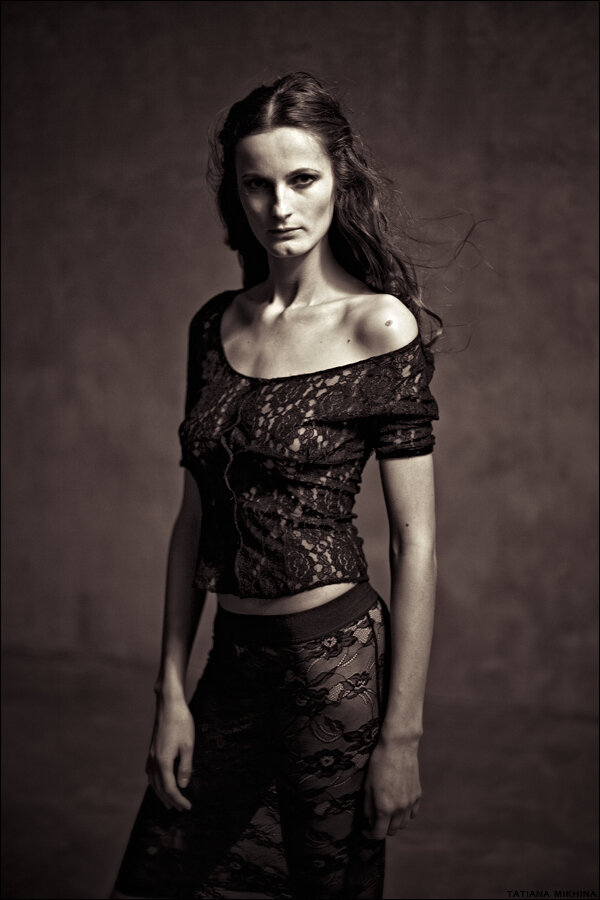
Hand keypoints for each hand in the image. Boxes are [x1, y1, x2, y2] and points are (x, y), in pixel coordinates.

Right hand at [145, 696, 194, 810]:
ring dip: (160, 793)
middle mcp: (154, 761)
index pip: (170, 788)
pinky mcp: (152, 750)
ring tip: (168, 802)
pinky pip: (151, 772)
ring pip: (153, 781)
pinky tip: (159, 782)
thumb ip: (185, 767)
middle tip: (180, 809)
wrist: (169, 704)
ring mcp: (151, 755)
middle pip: (160, 788)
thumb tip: (183, 785)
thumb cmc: (181, 722)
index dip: (179, 800)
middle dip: (170, 800)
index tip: (188, 807)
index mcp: (163, 761)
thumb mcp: (188, 745)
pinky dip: (155, 782)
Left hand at [362, 738, 421, 838]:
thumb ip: (368, 806)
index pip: (378, 834)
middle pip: (392, 831)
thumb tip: (369, 820)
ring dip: (394, 823)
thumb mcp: (368, 785)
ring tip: (386, 812)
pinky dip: (405, 815)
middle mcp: (399, 808)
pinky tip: (398, 806)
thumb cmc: (379, 763)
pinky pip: (412, 814)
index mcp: (384, 807)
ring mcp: (410, 802)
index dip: (369, 834)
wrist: (399, 746)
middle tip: (374, 819)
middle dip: (381, 828)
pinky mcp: (417, 795)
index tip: (365, 829)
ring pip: (403, 824)